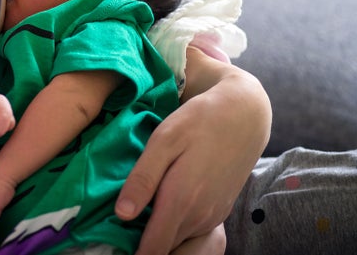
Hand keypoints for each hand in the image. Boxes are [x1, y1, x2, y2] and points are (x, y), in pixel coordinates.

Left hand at [116, 48, 270, 253]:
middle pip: (164, 252)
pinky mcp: (218, 213)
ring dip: (158, 238)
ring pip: (178, 245)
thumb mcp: (164, 140)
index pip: (152, 251)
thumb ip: (143, 178)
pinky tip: (160, 209)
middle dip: (142, 246)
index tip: (113, 244)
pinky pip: (191, 234)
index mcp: (181, 201)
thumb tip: (122, 214)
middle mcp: (199, 218)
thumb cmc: (199, 122)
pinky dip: (174, 231)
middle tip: (118, 230)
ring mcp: (212, 218)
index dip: (131, 253)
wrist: (244, 116)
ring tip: (137, 217)